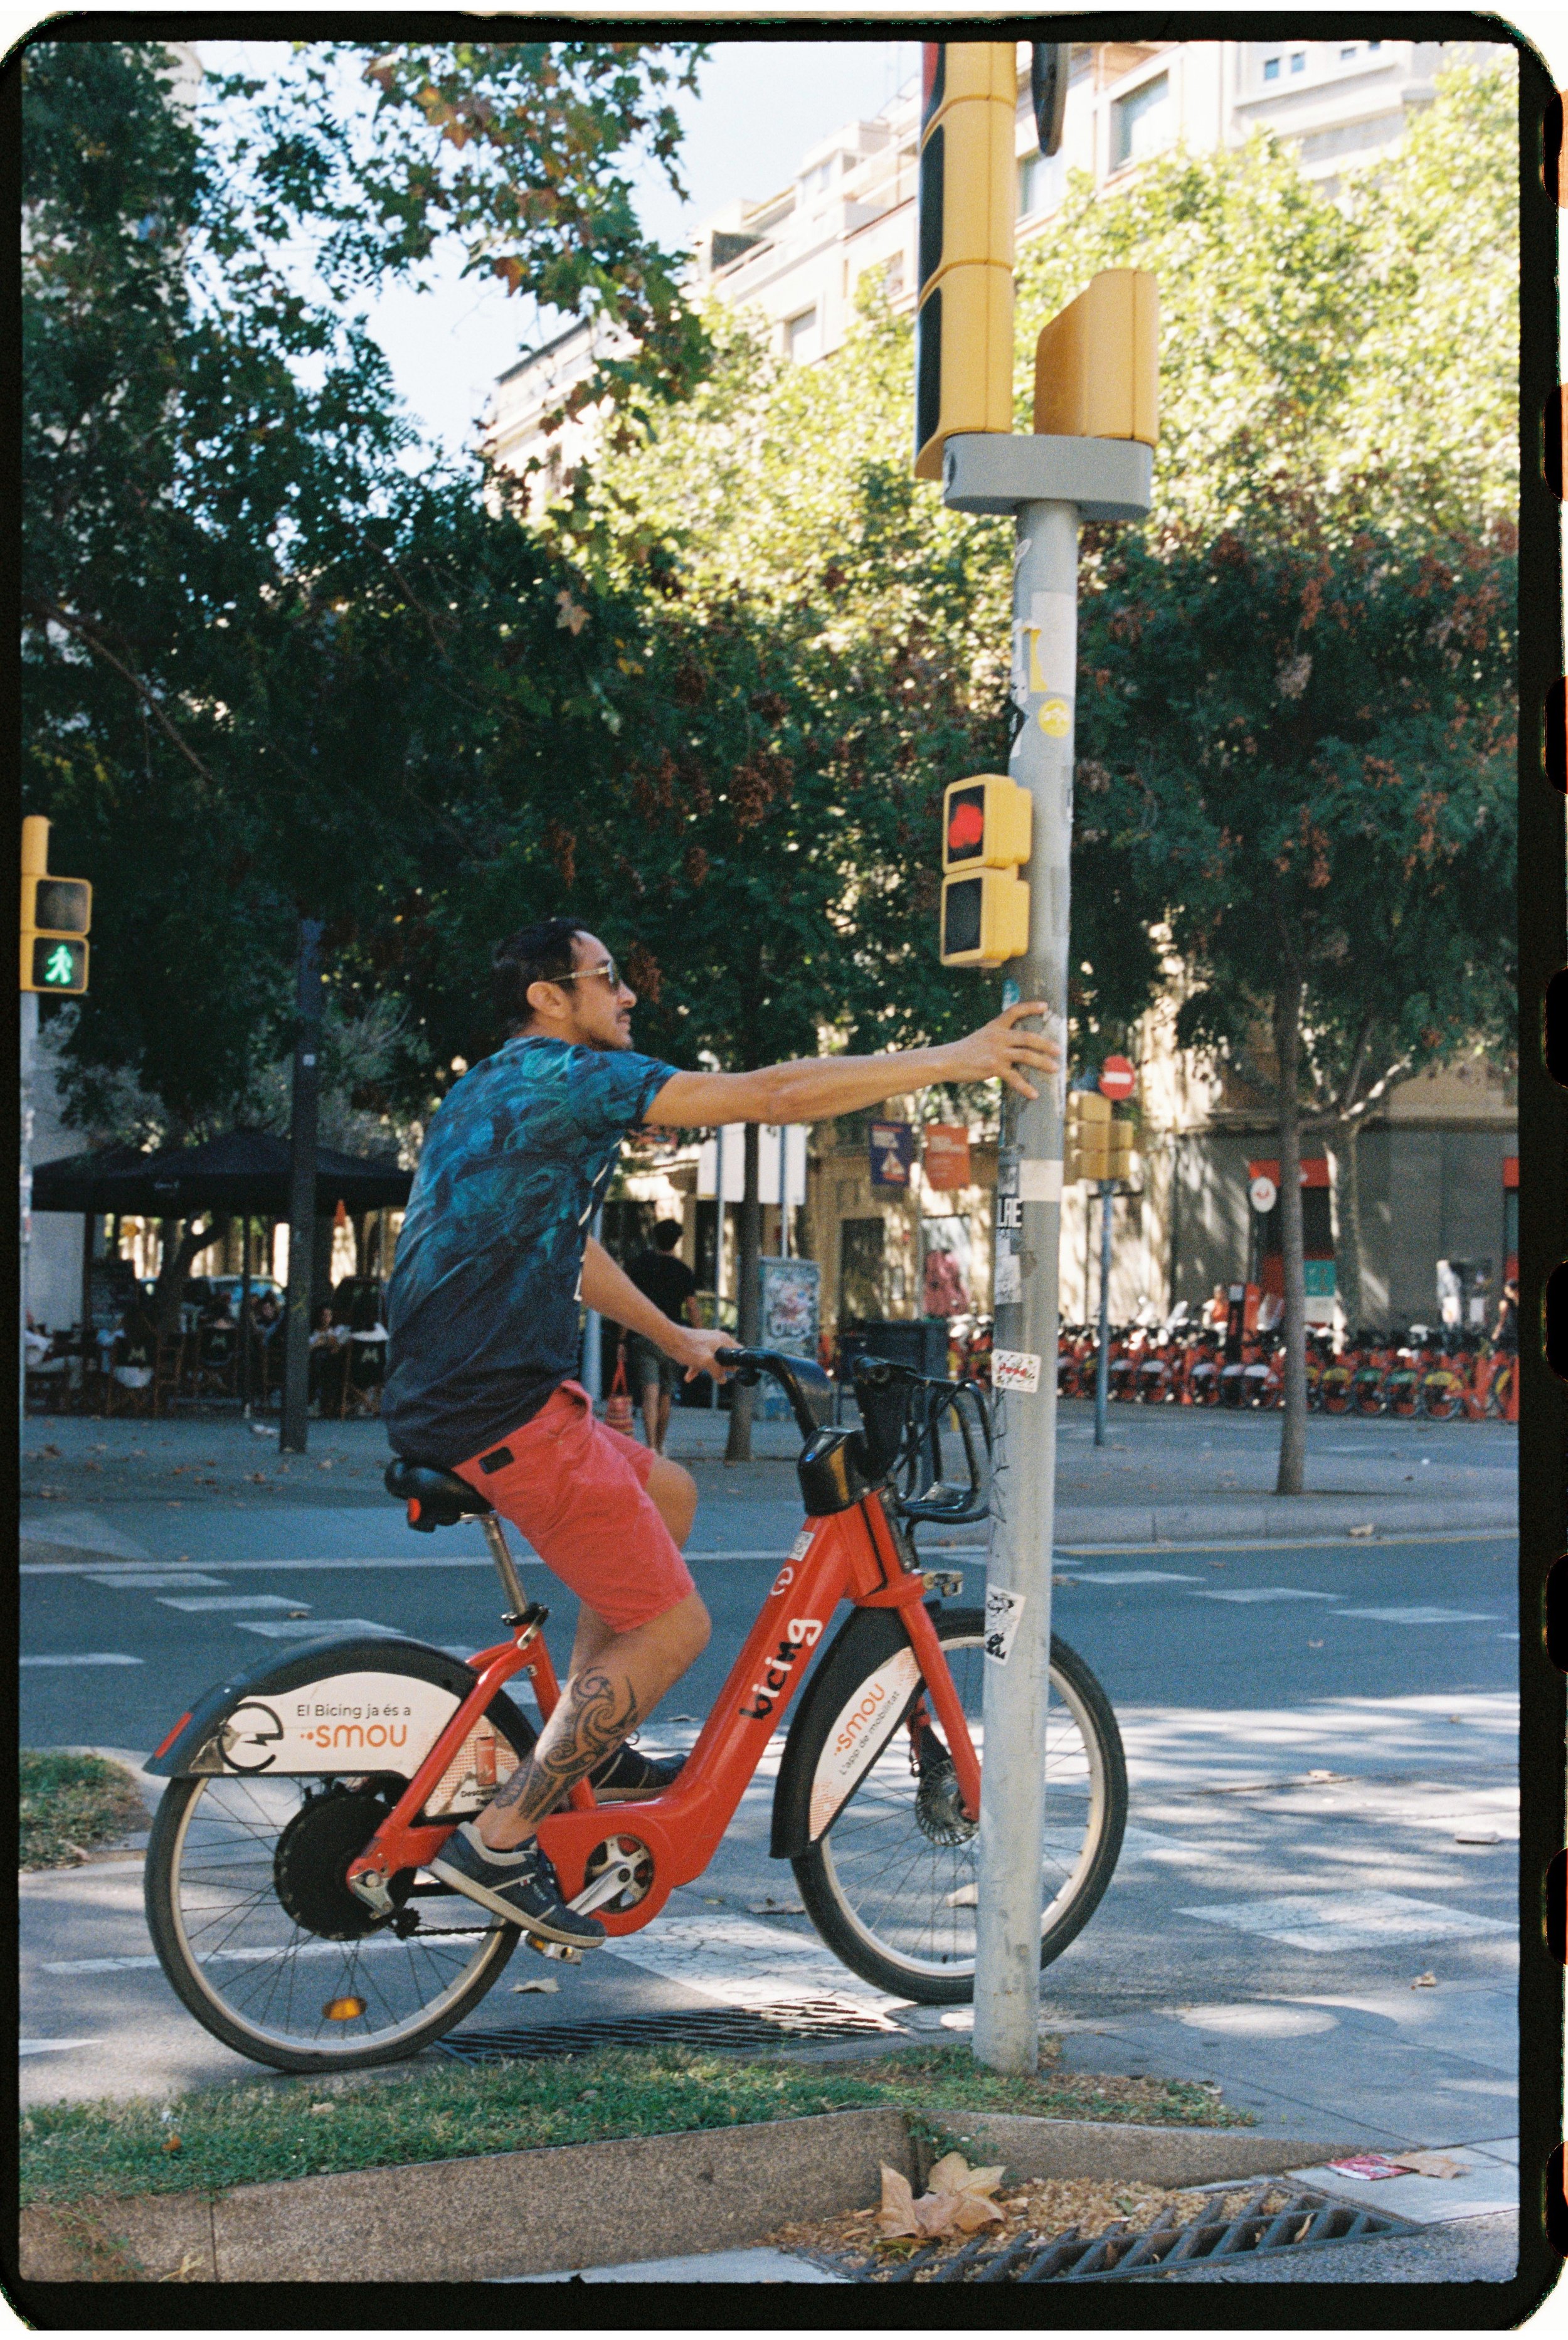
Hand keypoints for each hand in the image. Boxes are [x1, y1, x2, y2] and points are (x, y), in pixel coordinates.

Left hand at [665, 1326, 737, 1384]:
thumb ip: (717, 1371)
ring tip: (705, 1376)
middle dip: (721, 1368)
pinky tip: (689, 1377)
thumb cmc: (688, 1347)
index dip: (737, 1363)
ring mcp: (707, 1342)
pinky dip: (697, 1367)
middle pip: (726, 1357)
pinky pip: (702, 1358)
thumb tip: (723, 1380)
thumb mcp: (706, 1362)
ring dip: (708, 1369)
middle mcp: (717, 1339)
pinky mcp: (698, 1346)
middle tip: (717, 1376)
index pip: (738, 1351)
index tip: (732, 1373)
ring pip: (713, 1359)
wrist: (669, 1339)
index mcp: (723, 1340)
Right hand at [943, 1002, 1060, 1099]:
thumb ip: (997, 1038)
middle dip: (1046, 1044)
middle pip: (1029, 1037)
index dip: (1030, 1007)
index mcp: (995, 1026)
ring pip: (1026, 1056)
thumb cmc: (964, 1051)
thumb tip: (1014, 1045)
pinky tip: (1034, 1094)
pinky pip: (1014, 1078)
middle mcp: (998, 1036)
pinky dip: (1025, 1087)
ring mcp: (997, 1052)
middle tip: (1059, 1050)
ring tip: (1055, 1069)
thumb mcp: (981, 1037)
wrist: (947, 1061)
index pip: (1015, 1011)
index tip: (1045, 1006)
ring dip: (1043, 1063)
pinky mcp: (993, 1067)